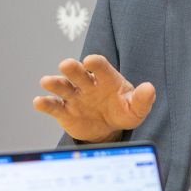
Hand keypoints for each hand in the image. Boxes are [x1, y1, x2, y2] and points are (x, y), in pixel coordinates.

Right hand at [33, 54, 155, 142]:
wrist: (109, 129)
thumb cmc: (123, 112)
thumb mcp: (136, 108)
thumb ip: (143, 99)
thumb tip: (150, 88)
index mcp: (106, 79)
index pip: (100, 66)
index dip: (95, 63)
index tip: (91, 61)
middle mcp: (87, 84)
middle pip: (77, 72)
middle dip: (72, 68)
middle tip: (67, 65)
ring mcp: (74, 97)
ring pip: (62, 87)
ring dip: (54, 83)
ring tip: (48, 81)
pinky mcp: (63, 111)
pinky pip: (53, 106)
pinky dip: (45, 103)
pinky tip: (40, 102)